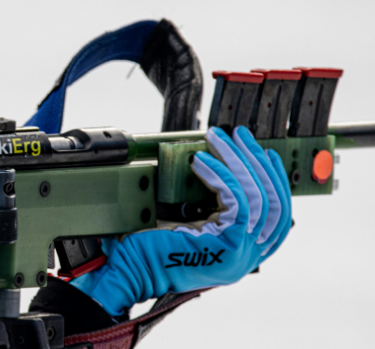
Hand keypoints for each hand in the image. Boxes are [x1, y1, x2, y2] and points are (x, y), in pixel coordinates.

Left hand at [70, 126, 292, 315]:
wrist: (129, 272)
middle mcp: (248, 257)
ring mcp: (241, 253)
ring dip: (237, 160)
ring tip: (219, 138)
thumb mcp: (188, 224)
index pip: (277, 215)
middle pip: (273, 202)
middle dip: (257, 163)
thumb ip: (209, 204)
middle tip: (241, 135)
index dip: (274, 181)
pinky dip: (220, 176)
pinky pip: (236, 200)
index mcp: (243, 254)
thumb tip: (212, 163)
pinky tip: (201, 161)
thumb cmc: (149, 250)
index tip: (264, 154)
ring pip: (256, 196)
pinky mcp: (228, 244)